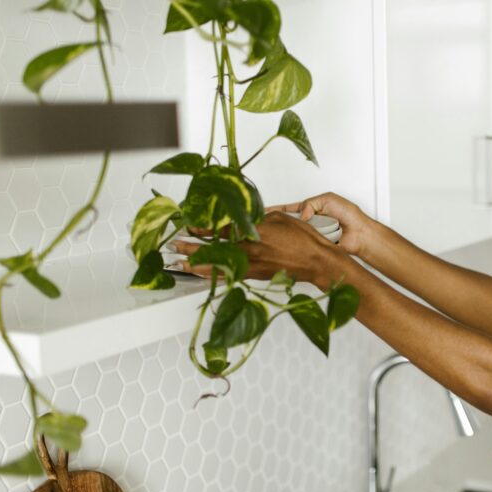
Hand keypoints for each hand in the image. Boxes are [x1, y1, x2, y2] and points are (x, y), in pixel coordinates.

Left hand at [171, 212, 338, 288]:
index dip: (202, 226)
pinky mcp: (255, 275)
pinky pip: (228, 274)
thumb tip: (242, 216)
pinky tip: (201, 273)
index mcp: (254, 232)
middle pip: (213, 248)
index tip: (188, 224)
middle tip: (174, 244)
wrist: (316, 261)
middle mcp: (249, 249)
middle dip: (191, 246)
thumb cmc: (303, 239)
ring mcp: (251, 264)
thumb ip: (257, 217)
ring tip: (180, 261)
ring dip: (196, 263)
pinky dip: (212, 274)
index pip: (221, 228)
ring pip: (217, 264)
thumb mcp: (279, 218)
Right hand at [268, 192, 372, 257]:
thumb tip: (300, 216)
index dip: (276, 211)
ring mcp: (312, 235)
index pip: (289, 209)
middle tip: (265, 225)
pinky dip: (299, 245)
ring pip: (295, 235)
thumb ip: (311, 203)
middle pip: (289, 223)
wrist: (360, 234)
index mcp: (311, 209)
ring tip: (275, 234)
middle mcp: (310, 222)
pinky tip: (290, 245)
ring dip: (288, 234)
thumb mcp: (328, 199)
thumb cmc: (349, 214)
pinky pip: (304, 245)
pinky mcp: (315, 246)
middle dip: (279, 224)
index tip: (262, 212)